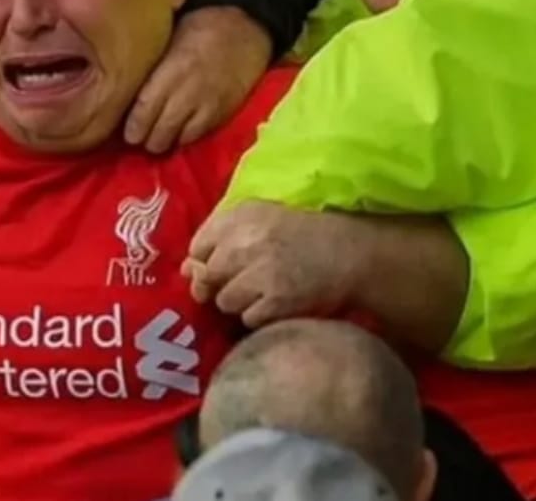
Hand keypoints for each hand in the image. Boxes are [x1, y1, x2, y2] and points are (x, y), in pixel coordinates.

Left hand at [125, 7, 271, 153]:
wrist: (247, 31)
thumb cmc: (201, 27)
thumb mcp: (170, 36)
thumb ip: (151, 63)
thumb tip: (125, 82)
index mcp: (172, 69)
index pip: (145, 108)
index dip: (133, 126)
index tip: (126, 131)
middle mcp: (189, 92)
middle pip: (160, 131)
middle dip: (145, 139)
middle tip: (136, 137)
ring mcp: (207, 107)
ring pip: (178, 139)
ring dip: (164, 142)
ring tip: (155, 138)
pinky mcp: (222, 115)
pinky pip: (197, 137)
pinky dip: (183, 139)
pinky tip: (176, 133)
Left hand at [183, 201, 363, 328]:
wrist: (350, 253)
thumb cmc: (300, 235)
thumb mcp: (260, 218)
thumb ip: (219, 236)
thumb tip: (185, 270)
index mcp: (241, 216)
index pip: (198, 247)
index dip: (206, 262)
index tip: (225, 266)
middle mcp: (247, 241)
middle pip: (207, 278)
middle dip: (221, 284)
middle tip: (248, 281)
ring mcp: (261, 273)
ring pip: (225, 302)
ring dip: (240, 303)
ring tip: (265, 292)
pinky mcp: (277, 301)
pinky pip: (248, 319)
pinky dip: (259, 317)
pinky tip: (277, 304)